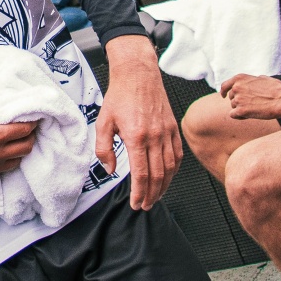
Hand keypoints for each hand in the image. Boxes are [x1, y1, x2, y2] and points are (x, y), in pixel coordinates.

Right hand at [0, 82, 33, 181]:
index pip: (24, 130)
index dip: (32, 122)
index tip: (33, 115)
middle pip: (26, 147)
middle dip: (30, 136)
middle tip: (26, 126)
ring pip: (17, 161)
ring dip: (19, 149)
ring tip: (13, 139)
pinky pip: (1, 170)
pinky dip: (4, 160)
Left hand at [97, 36, 181, 206]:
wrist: (138, 74)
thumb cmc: (120, 96)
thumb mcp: (103, 122)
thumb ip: (103, 149)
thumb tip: (109, 169)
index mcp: (137, 137)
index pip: (141, 173)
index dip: (139, 192)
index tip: (136, 203)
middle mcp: (155, 136)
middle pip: (157, 175)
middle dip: (151, 195)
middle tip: (144, 205)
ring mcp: (167, 133)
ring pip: (170, 168)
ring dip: (164, 186)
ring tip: (155, 196)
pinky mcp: (173, 128)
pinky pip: (177, 155)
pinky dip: (174, 170)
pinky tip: (168, 177)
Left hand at [219, 73, 280, 120]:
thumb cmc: (276, 89)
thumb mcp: (261, 78)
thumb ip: (250, 82)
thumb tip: (248, 84)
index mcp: (240, 78)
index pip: (225, 85)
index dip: (223, 91)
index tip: (223, 95)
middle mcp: (237, 87)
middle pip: (231, 98)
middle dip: (239, 101)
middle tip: (252, 104)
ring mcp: (238, 99)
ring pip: (234, 107)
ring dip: (242, 109)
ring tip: (255, 108)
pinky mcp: (241, 111)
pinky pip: (234, 115)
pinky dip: (240, 116)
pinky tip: (249, 115)